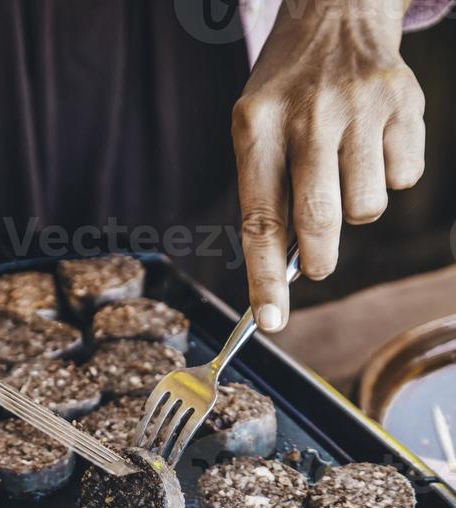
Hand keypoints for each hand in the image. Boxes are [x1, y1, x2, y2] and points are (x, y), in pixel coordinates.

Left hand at [232, 0, 424, 331]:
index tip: (270, 323)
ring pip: (367, 209)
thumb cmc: (287, 94)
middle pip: (320, 222)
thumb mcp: (256, 130)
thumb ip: (268, 194)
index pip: (259, 220)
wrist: (336, 13)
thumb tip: (289, 269)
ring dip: (356, 211)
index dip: (265, 280)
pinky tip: (372, 146)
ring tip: (344, 175)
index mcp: (256, 126)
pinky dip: (389, 178)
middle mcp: (308, 114)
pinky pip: (404, 180)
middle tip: (316, 264)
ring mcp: (360, 107)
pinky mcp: (404, 104)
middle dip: (319, 260)